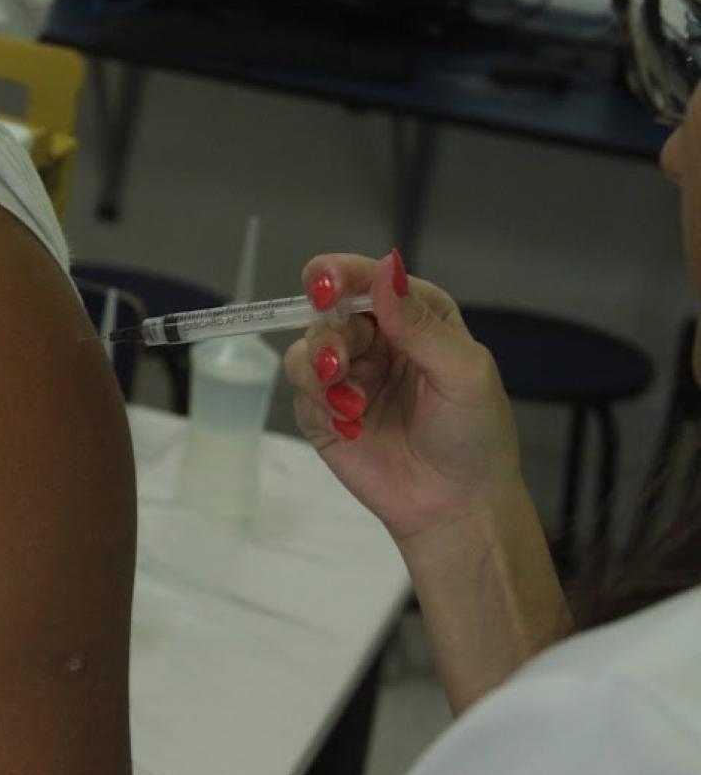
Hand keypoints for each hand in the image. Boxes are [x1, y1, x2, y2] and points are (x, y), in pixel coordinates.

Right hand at [282, 251, 522, 542]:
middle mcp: (377, 338)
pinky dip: (317, 400)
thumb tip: (386, 268)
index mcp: (415, 316)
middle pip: (329, 313)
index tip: (323, 282)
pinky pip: (300, 388)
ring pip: (307, 347)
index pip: (370, 280)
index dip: (343, 274)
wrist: (457, 506)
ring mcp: (348, 374)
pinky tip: (349, 422)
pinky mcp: (323, 410)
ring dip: (318, 367)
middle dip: (327, 335)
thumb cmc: (475, 435)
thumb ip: (419, 324)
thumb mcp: (462, 373)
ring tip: (348, 403)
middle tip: (336, 364)